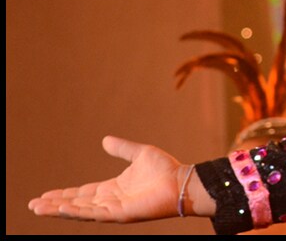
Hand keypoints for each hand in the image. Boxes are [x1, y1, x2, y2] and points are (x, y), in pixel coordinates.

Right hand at [28, 135, 190, 222]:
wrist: (182, 181)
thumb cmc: (166, 170)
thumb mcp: (140, 153)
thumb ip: (122, 148)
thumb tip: (104, 140)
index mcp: (114, 188)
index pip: (83, 193)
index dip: (64, 194)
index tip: (46, 194)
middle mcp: (111, 200)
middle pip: (76, 203)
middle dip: (54, 204)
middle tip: (33, 204)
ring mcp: (114, 209)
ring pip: (80, 211)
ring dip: (59, 209)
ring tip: (39, 208)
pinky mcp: (120, 214)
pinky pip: (93, 214)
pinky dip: (76, 211)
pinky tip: (60, 208)